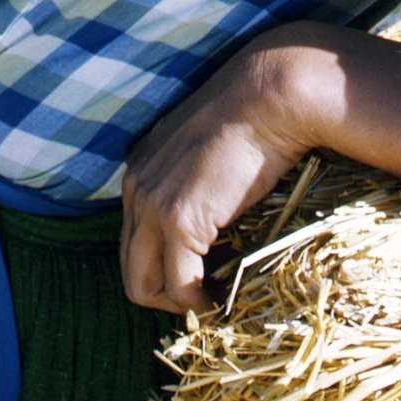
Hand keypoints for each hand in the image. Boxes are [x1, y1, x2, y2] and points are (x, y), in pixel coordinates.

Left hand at [120, 42, 312, 314]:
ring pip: (142, 286)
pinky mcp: (179, 221)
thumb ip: (198, 180)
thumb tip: (219, 213)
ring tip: (212, 304)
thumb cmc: (255, 118)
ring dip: (178, 304)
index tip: (200, 273)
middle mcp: (135, 190)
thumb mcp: (209, 149)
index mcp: (140, 171)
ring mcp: (153, 207)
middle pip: (129, 269)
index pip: (133, 239)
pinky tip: (220, 301)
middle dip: (164, 294)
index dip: (164, 266)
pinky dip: (198, 302)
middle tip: (204, 299)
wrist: (270, 96)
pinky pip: (179, 284)